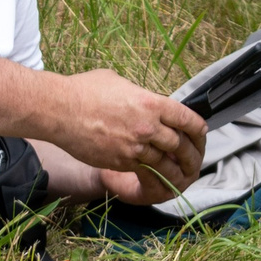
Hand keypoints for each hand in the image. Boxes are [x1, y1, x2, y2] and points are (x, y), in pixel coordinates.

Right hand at [48, 70, 205, 201]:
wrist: (59, 110)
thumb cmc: (85, 90)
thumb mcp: (119, 82)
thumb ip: (138, 95)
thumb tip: (145, 101)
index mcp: (151, 103)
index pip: (186, 119)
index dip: (198, 128)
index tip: (201, 133)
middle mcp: (147, 126)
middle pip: (179, 145)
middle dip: (191, 155)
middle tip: (195, 160)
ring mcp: (134, 147)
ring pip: (163, 163)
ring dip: (174, 171)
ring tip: (182, 177)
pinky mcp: (120, 161)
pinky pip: (142, 170)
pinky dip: (151, 174)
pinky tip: (155, 177)